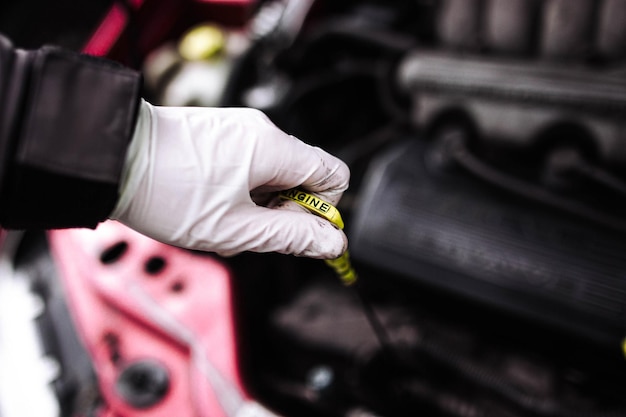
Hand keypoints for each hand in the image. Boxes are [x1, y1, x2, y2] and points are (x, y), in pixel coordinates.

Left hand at [110, 100, 349, 258]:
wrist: (112, 159)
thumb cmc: (167, 192)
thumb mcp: (236, 229)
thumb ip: (292, 236)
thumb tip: (333, 242)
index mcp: (273, 148)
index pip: (334, 175)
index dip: (323, 211)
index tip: (296, 232)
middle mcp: (261, 129)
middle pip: (305, 175)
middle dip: (288, 209)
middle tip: (251, 229)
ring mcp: (239, 127)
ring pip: (276, 172)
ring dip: (263, 202)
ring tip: (224, 216)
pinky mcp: (221, 132)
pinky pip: (252, 163)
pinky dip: (245, 188)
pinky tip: (213, 201)